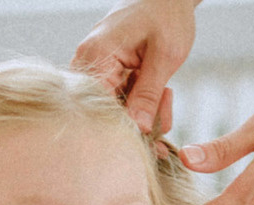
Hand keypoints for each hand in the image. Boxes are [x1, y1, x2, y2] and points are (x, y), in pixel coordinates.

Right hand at [71, 0, 194, 133]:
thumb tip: (138, 130)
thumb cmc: (167, 15)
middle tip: (164, 121)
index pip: (98, 105)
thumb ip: (148, 94)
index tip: (146, 139)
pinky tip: (159, 95)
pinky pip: (117, 96)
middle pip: (103, 109)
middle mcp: (86, 62)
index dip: (121, 126)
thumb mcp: (165, 56)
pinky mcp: (104, 69)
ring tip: (167, 99)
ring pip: (112, 106)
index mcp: (96, 56)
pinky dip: (139, 101)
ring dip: (142, 111)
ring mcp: (93, 66)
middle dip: (136, 120)